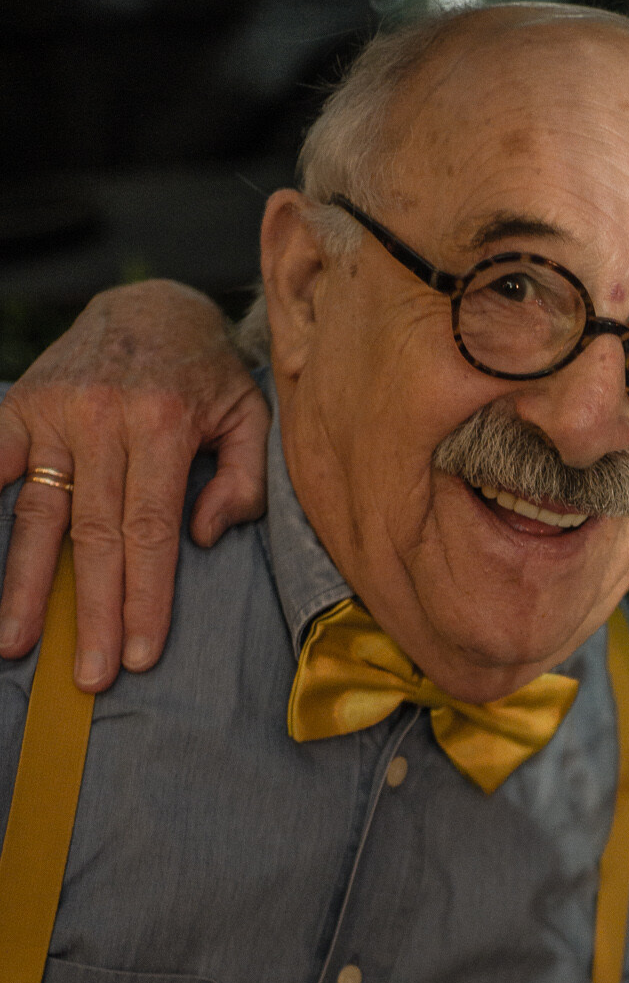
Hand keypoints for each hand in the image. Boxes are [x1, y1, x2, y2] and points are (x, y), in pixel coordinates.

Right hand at [0, 281, 269, 690]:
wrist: (151, 304)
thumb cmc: (207, 376)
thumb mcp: (251, 418)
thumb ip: (243, 481)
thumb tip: (203, 537)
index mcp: (164, 425)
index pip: (151, 532)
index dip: (144, 598)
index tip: (139, 654)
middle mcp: (104, 419)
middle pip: (95, 537)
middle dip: (92, 613)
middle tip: (89, 677)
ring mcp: (54, 413)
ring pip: (37, 514)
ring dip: (25, 585)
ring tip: (16, 643)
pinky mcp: (20, 405)